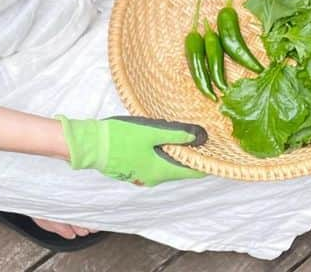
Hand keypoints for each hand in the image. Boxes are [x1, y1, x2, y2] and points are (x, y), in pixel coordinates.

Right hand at [57, 115, 207, 184]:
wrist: (92, 145)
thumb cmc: (121, 138)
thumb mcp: (152, 132)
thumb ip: (178, 134)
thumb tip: (202, 137)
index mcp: (161, 171)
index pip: (192, 171)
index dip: (206, 161)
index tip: (218, 150)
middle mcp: (153, 177)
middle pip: (180, 168)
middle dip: (192, 154)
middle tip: (204, 138)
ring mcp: (141, 174)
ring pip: (166, 164)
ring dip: (177, 153)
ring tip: (187, 136)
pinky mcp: (132, 167)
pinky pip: (154, 162)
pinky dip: (163, 153)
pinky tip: (163, 140)